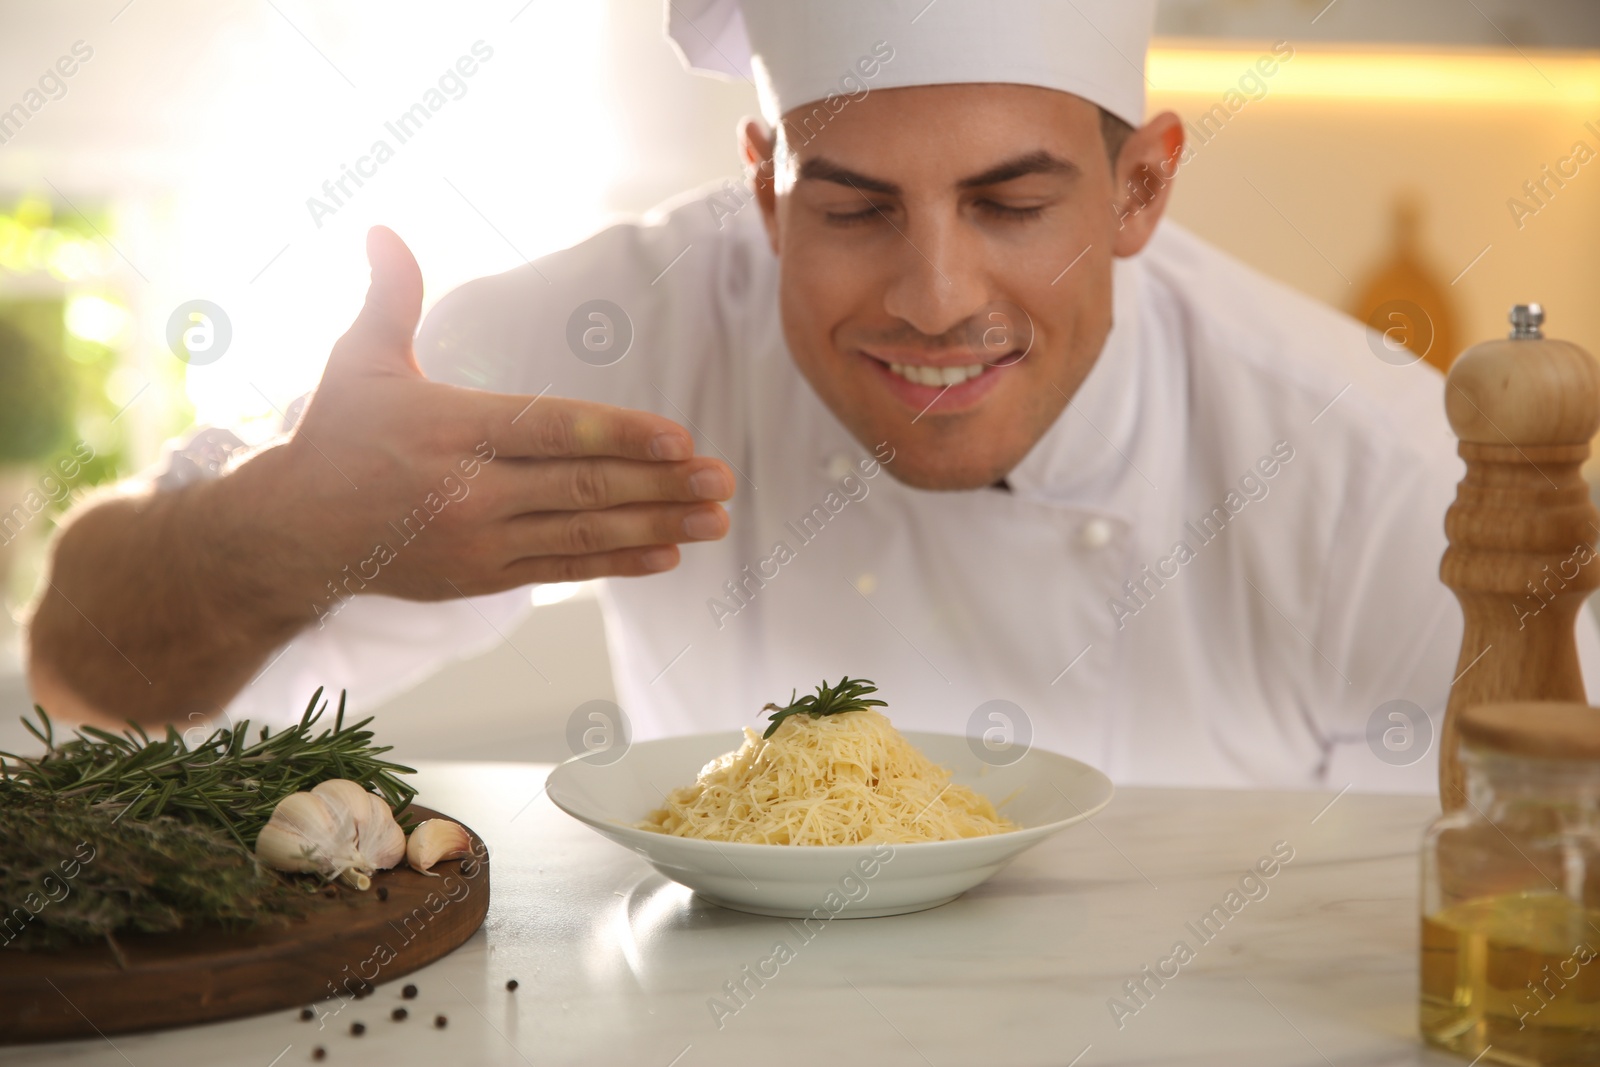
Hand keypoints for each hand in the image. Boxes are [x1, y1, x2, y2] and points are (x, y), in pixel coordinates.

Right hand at [261, 226, 732, 611]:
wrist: (293, 537)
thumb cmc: (335, 439)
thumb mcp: (358, 360)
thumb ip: (390, 296)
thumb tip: (382, 227)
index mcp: (448, 427)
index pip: (550, 429)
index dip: (620, 433)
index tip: (679, 438)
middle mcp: (468, 490)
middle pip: (582, 486)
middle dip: (661, 484)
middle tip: (722, 478)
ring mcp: (480, 540)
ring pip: (583, 534)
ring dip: (658, 526)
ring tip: (716, 519)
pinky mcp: (484, 576)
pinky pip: (563, 570)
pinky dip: (618, 563)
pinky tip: (668, 554)